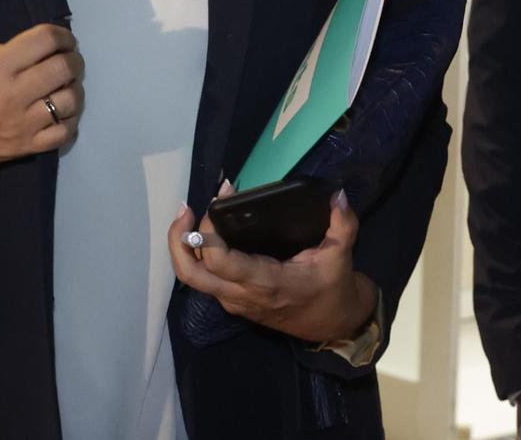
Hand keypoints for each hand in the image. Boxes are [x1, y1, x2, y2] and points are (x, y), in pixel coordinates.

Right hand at [0, 24, 81, 168]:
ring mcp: (22, 124)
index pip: (44, 41)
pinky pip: (64, 133)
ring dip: (75, 89)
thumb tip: (46, 52)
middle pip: (63, 68)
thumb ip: (11, 55)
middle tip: (70, 60)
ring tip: (67, 86)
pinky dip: (70, 120)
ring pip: (70, 101)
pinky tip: (63, 113)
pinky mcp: (27, 147)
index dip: (62, 35)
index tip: (64, 39)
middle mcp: (12, 95)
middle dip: (74, 60)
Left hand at [168, 186, 376, 343]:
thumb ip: (342, 224)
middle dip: (178, 239)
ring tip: (188, 216)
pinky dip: (196, 254)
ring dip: (183, 246)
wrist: (333, 326)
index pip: (220, 262)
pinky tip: (205, 232)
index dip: (208, 232)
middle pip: (190, 272)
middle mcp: (241, 294)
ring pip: (192, 277)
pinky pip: (204, 278)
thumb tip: (337, 194)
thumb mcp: (341, 256)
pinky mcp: (231, 300)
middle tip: (186, 209)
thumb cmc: (333, 289)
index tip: (217, 202)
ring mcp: (233, 300)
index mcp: (266, 284)